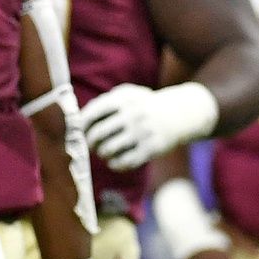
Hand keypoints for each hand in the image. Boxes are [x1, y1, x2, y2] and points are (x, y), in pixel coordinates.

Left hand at [79, 82, 217, 170]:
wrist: (181, 113)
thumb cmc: (145, 104)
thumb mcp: (128, 94)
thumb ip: (104, 102)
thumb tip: (78, 118)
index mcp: (123, 100)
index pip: (92, 113)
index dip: (80, 125)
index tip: (77, 132)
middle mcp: (132, 115)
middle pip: (98, 134)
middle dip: (89, 142)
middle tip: (90, 145)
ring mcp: (142, 132)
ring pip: (109, 149)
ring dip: (102, 153)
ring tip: (103, 152)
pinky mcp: (152, 148)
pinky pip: (125, 162)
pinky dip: (115, 164)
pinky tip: (114, 162)